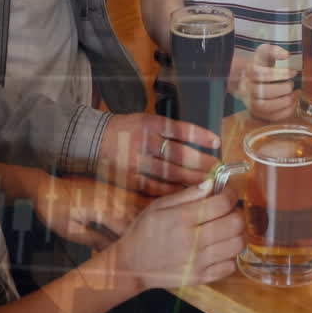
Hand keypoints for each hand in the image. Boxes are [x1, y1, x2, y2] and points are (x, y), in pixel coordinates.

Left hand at [33, 176, 151, 248]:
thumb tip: (112, 250)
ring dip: (143, 220)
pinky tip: (140, 221)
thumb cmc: (53, 209)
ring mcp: (110, 192)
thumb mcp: (70, 230)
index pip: (127, 227)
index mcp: (102, 209)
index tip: (142, 255)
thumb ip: (94, 239)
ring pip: (135, 206)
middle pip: (136, 215)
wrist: (44, 188)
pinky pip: (128, 199)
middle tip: (149, 249)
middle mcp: (110, 198)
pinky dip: (136, 210)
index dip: (136, 242)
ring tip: (149, 237)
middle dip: (144, 232)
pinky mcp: (108, 190)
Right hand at [98, 113, 220, 195]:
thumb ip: (169, 131)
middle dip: (201, 162)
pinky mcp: (130, 178)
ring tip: (208, 183)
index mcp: (150, 124)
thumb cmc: (126, 130)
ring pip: (169, 172)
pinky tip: (186, 192)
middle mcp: (143, 141)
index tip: (216, 142)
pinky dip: (172, 190)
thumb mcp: (147, 120)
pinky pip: (155, 186)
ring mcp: (136, 161)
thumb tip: (202, 143)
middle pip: (178, 153)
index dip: (200, 136)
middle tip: (218, 169)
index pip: (180, 129)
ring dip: (191, 178)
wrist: (93, 140)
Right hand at [110, 181, 245, 290]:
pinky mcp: (201, 277)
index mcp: (183, 218)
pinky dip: (230, 255)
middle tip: (227, 212)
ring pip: (238, 244)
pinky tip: (219, 249)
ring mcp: (199, 261)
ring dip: (236, 234)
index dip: (231, 194)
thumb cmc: (144, 232)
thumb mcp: (158, 206)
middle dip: (236, 212)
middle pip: (236, 223)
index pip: (223, 202)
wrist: (131, 265)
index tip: (227, 193)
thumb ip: (187, 194)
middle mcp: (194, 240)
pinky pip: (231, 266)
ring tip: (224, 230)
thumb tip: (212, 184)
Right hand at [233, 44, 297, 121]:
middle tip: (292, 84)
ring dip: (284, 101)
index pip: (260, 74)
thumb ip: (274, 50)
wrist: (247, 79)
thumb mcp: (264, 53)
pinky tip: (293, 103)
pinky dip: (285, 112)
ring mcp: (250, 103)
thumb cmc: (260, 65)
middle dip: (282, 88)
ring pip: (265, 106)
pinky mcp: (257, 113)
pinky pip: (271, 117)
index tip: (293, 72)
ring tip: (295, 95)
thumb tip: (286, 55)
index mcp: (248, 72)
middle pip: (262, 91)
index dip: (279, 74)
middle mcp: (246, 89)